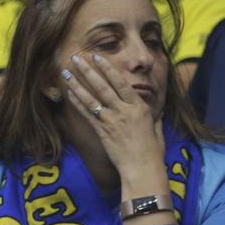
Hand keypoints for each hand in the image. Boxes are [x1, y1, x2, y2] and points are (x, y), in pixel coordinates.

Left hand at [61, 51, 164, 176]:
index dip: (107, 68)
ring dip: (76, 84)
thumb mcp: (156, 129)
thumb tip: (159, 110)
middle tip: (76, 57)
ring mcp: (111, 120)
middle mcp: (124, 111)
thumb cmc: (152, 151)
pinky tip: (68, 93)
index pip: (121, 83)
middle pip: (103, 86)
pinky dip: (76, 102)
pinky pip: (87, 114)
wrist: (142, 167)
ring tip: (65, 72)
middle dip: (88, 70)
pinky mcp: (102, 131)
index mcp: (139, 107)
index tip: (97, 57)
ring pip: (91, 98)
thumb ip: (154, 117)